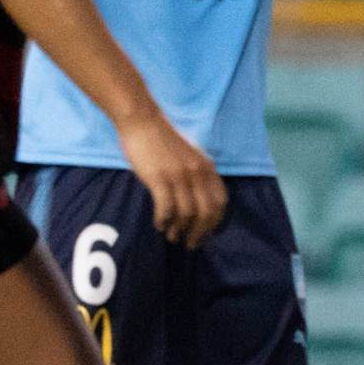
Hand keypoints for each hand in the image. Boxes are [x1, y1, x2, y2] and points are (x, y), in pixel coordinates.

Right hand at [116, 113, 226, 248]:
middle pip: (206, 212)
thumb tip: (197, 200)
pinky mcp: (159, 178)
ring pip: (187, 213)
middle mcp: (197, 172)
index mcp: (207, 166)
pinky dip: (163, 220)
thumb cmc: (162, 139)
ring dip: (179, 229)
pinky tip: (159, 224)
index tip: (205, 234)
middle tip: (190, 244)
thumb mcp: (190, 154)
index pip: (220, 201)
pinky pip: (166, 208)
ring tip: (172, 236)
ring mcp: (179, 175)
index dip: (214, 222)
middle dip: (199, 232)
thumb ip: (196, 173)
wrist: (142, 120)